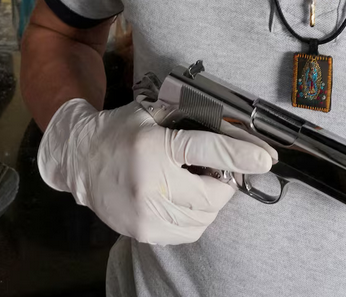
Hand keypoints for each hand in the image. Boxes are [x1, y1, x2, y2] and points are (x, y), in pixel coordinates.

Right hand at [37, 99, 275, 244]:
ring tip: (195, 184)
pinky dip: (196, 218)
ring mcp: (146, 213)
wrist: (79, 160)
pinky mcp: (144, 232)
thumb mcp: (153, 113)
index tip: (265, 159)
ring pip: (204, 218)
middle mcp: (150, 183)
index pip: (207, 150)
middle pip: (212, 195)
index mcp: (155, 146)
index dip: (241, 155)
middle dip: (224, 184)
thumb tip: (237, 132)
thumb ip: (191, 119)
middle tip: (218, 172)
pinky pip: (189, 232)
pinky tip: (183, 200)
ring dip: (211, 203)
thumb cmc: (119, 132)